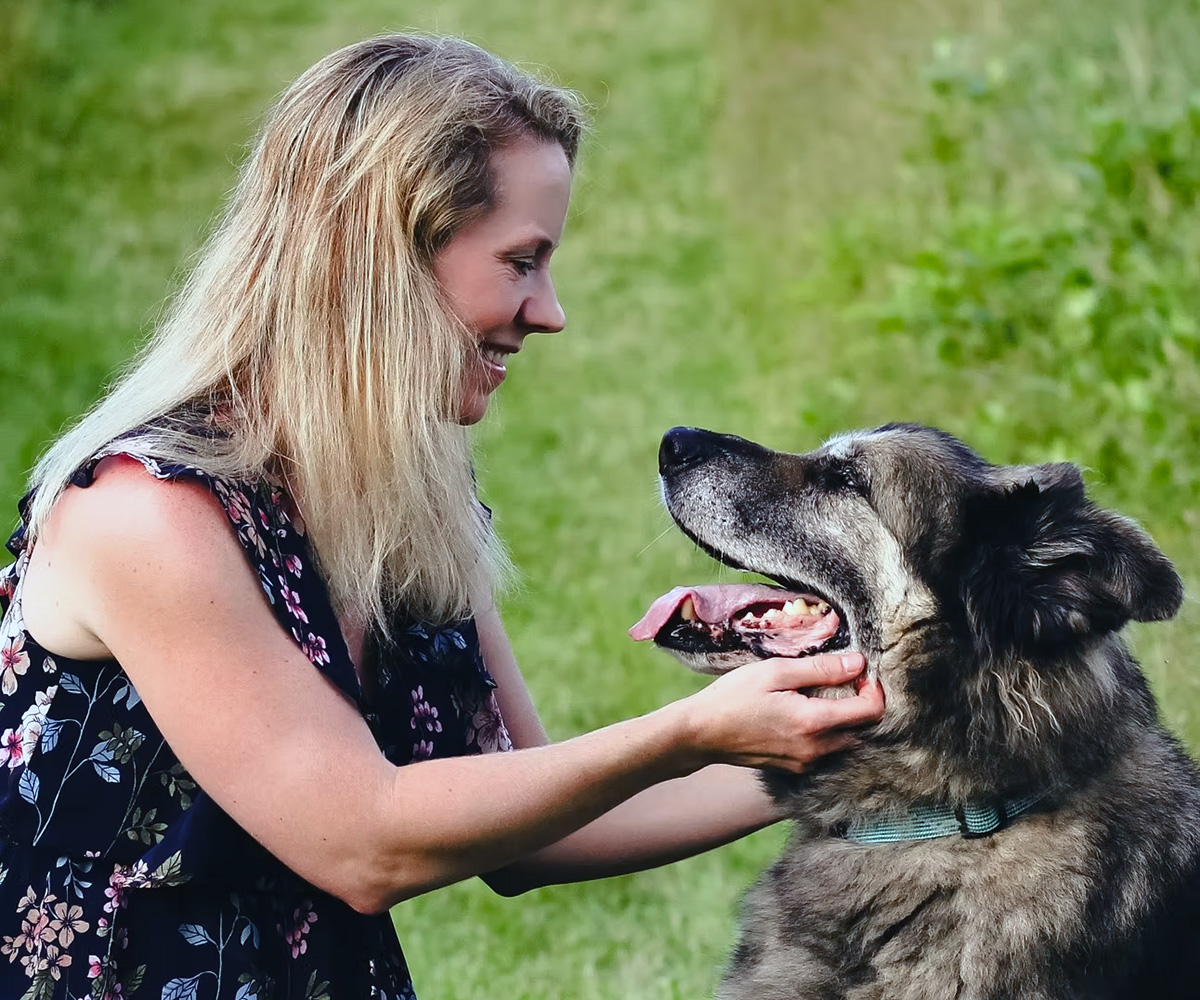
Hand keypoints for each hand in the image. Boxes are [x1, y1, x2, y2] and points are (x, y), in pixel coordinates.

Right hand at [674, 652, 883, 773]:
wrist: (700, 734)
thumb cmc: (733, 697)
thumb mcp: (775, 672)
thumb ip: (820, 668)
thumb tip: (858, 663)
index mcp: (813, 723)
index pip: (870, 711)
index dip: (874, 689)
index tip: (860, 673)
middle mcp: (815, 749)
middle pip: (862, 729)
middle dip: (861, 704)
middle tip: (843, 681)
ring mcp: (805, 763)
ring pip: (845, 741)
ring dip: (844, 720)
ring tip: (822, 695)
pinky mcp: (794, 769)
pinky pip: (825, 751)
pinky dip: (826, 733)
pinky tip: (804, 714)